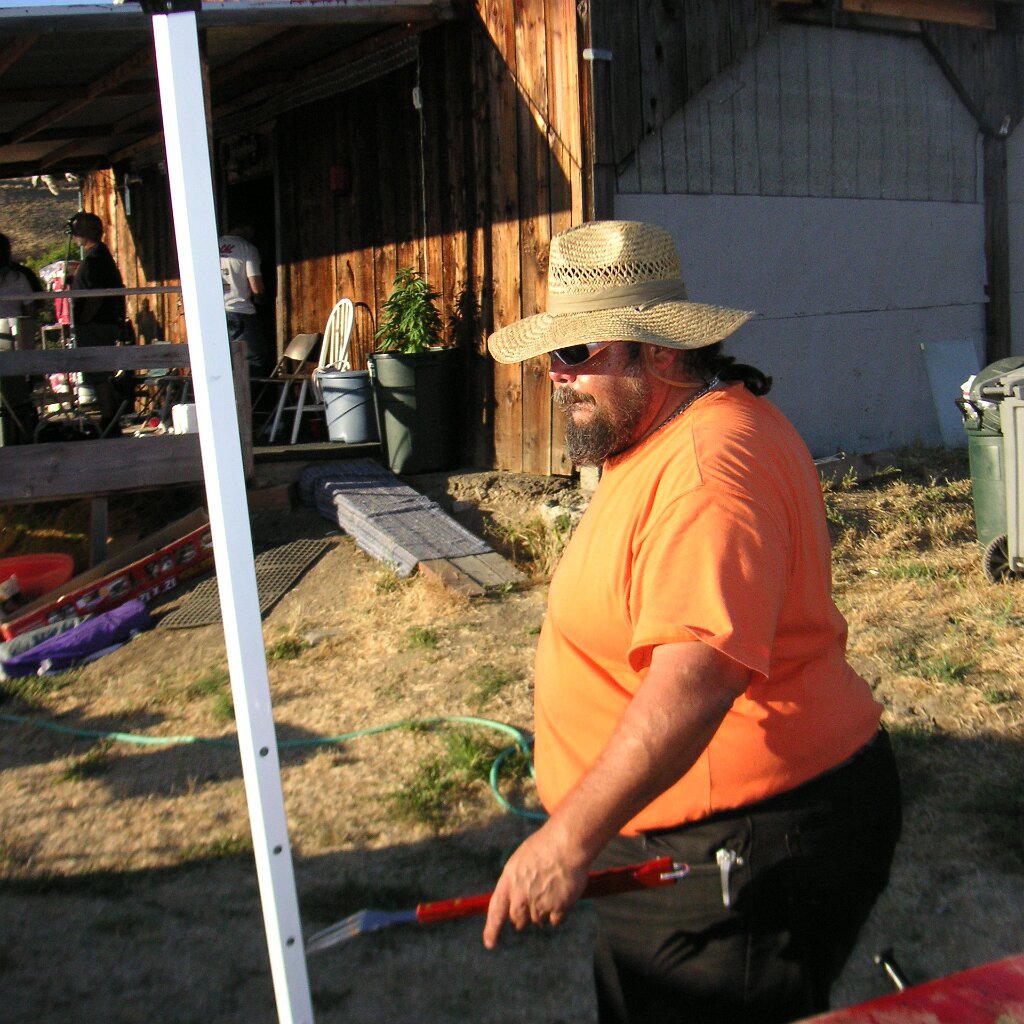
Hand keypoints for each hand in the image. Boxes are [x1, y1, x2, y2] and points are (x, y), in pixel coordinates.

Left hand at [482, 824, 589, 948]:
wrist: (567, 844)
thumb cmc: (544, 847)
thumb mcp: (520, 861)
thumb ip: (514, 882)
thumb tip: (513, 902)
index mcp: (509, 881)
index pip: (496, 910)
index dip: (492, 929)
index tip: (490, 943)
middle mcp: (521, 895)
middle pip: (518, 920)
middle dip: (524, 916)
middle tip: (534, 900)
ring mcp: (539, 903)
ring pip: (538, 920)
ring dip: (544, 911)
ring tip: (552, 888)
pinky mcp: (558, 908)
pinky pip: (555, 921)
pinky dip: (559, 912)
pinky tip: (563, 894)